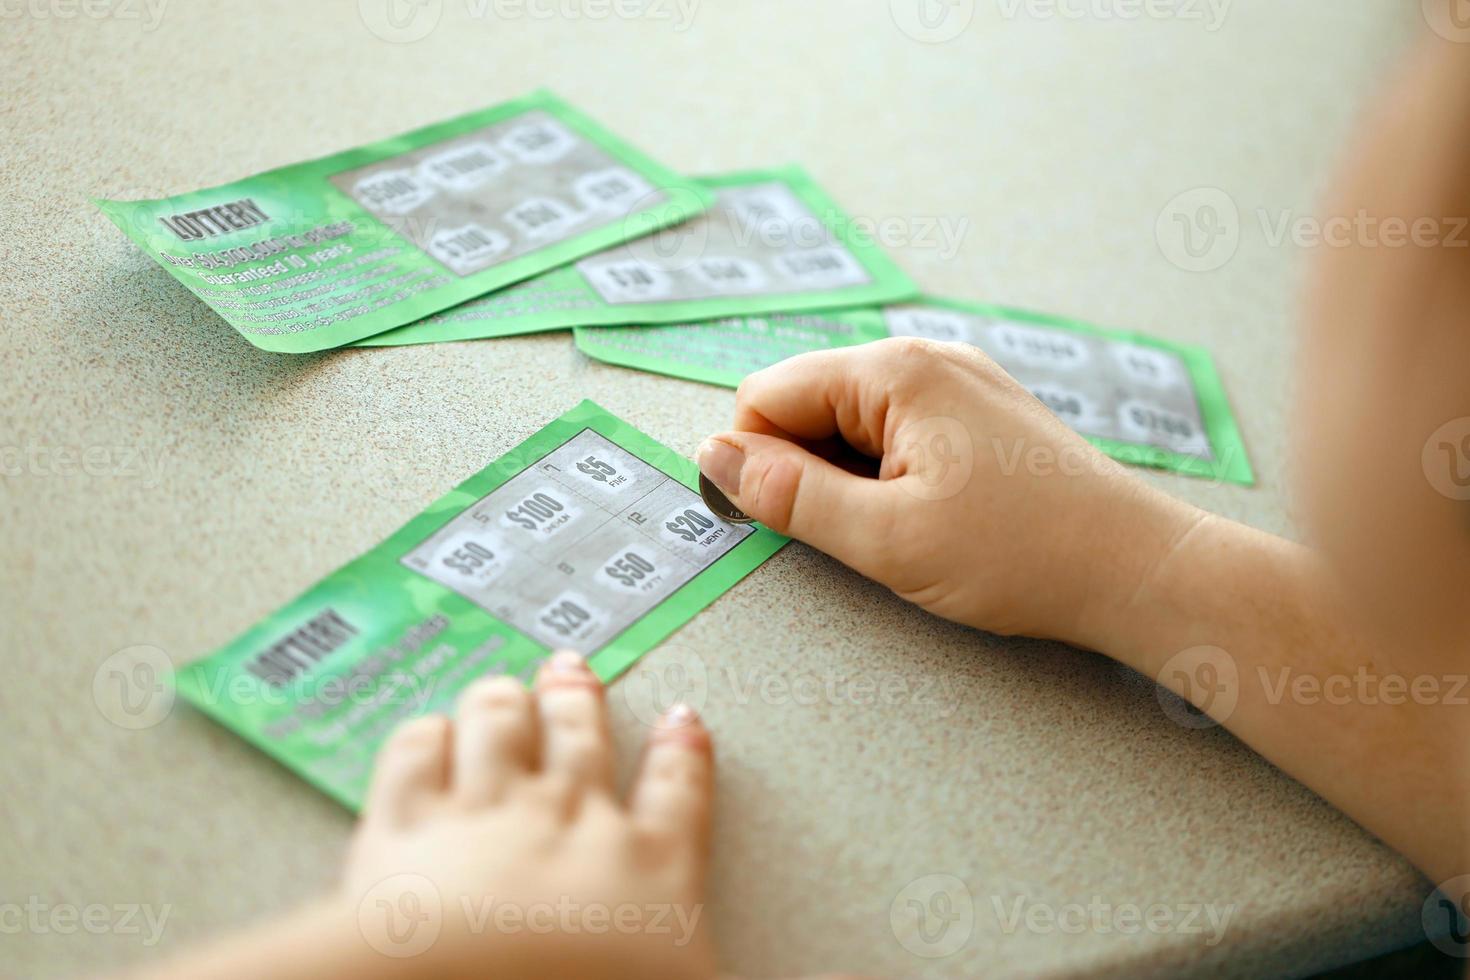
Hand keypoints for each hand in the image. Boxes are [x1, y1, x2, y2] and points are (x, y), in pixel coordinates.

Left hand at [339, 652, 716, 979]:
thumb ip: (696, 952)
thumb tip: (769, 977)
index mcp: (648, 869)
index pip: (677, 795)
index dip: (681, 753)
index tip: (681, 722)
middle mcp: (569, 821)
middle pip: (579, 740)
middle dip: (577, 701)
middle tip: (574, 672)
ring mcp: (484, 814)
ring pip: (497, 727)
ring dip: (502, 702)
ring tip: (505, 689)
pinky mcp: (404, 828)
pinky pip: (414, 756)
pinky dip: (425, 737)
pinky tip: (429, 733)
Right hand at [697, 337, 1200, 646]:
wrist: (1137, 570)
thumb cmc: (1023, 555)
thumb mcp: (885, 538)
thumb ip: (788, 496)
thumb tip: (714, 459)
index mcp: (896, 371)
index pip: (766, 394)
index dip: (755, 463)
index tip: (786, 521)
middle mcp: (926, 358)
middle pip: (808, 401)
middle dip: (807, 469)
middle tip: (860, 534)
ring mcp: (959, 380)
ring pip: (852, 421)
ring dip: (851, 477)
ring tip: (907, 530)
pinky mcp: (980, 412)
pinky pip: (898, 430)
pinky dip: (891, 474)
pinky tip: (933, 517)